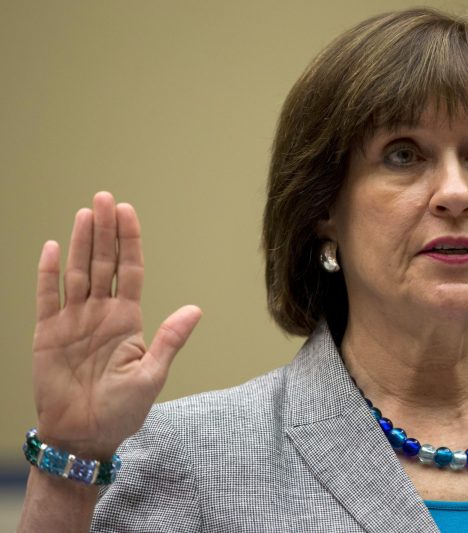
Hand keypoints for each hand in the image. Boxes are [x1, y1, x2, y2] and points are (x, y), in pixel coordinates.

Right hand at [32, 192, 200, 457]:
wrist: (85, 436)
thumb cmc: (122, 410)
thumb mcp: (152, 374)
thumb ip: (170, 339)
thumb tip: (195, 309)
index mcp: (127, 319)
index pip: (129, 270)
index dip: (129, 241)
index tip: (128, 212)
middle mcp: (101, 313)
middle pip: (103, 263)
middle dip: (105, 231)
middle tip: (105, 198)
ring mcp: (73, 321)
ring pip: (77, 273)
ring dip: (81, 243)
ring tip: (85, 213)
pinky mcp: (48, 334)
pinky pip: (47, 298)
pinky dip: (48, 274)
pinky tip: (53, 247)